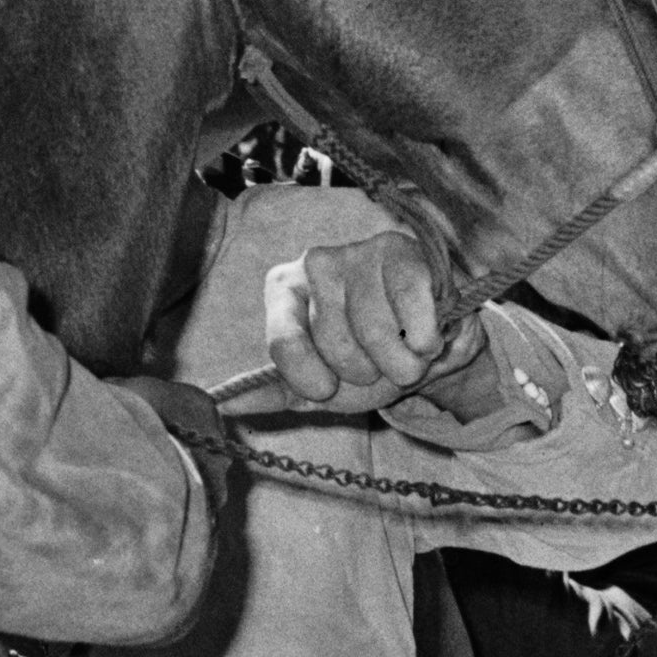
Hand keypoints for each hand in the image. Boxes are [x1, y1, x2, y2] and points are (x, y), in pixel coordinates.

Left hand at [262, 224, 491, 415]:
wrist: (429, 344)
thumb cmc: (368, 359)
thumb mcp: (320, 383)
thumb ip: (274, 392)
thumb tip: (227, 403)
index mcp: (283, 290)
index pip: (284, 346)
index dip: (315, 381)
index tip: (329, 386)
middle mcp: (314, 263)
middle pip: (337, 345)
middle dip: (367, 371)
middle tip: (377, 358)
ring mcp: (357, 252)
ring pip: (378, 334)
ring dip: (402, 361)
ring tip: (404, 344)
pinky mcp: (402, 253)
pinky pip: (412, 314)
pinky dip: (426, 341)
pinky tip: (425, 332)